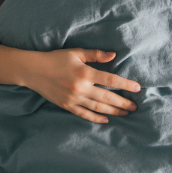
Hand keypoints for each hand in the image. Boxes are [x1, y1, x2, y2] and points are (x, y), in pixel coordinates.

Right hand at [24, 48, 139, 123]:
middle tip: (135, 107)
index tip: (137, 88)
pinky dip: (95, 118)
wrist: (34, 70)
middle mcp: (81, 88)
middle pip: (107, 97)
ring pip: (98, 107)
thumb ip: (96, 55)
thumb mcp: (76, 53)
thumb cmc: (56, 58)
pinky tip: (106, 120)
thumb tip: (114, 55)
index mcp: (85, 73)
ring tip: (125, 113)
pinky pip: (84, 114)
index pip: (110, 80)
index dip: (125, 85)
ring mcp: (73, 99)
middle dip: (123, 102)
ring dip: (113, 111)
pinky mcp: (66, 106)